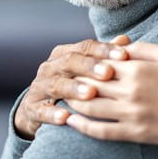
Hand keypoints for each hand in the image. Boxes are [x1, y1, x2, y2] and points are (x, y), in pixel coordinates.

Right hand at [14, 36, 129, 139]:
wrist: (37, 109)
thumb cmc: (71, 86)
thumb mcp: (85, 70)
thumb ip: (104, 56)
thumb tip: (125, 40)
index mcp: (64, 54)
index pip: (85, 47)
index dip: (104, 50)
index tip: (124, 55)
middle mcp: (50, 67)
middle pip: (70, 62)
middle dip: (89, 66)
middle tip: (108, 73)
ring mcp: (39, 87)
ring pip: (56, 85)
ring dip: (73, 89)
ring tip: (90, 93)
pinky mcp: (32, 108)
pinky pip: (41, 110)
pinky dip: (52, 114)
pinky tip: (65, 118)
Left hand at [65, 42, 157, 145]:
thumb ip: (142, 48)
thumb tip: (120, 44)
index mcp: (137, 68)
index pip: (97, 63)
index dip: (82, 63)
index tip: (72, 62)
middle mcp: (130, 90)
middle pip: (88, 85)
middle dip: (72, 82)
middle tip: (60, 80)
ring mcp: (131, 113)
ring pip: (89, 108)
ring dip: (72, 103)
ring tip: (61, 98)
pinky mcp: (136, 133)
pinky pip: (102, 132)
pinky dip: (82, 127)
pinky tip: (71, 123)